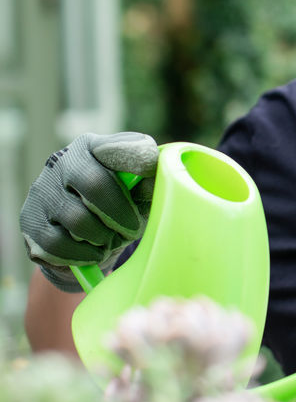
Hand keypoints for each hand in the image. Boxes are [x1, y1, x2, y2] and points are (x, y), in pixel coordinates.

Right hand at [19, 132, 158, 290]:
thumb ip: (148, 185)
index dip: (134, 158)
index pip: (114, 148)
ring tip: (109, 241)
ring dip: (102, 238)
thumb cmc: (115, 208)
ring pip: (77, 219)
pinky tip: (93, 252)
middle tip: (130, 230)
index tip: (150, 170)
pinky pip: (59, 244)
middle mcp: (62, 162)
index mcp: (92, 147)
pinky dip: (83, 254)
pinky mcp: (29, 221)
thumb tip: (160, 180)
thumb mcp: (135, 195)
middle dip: (119, 214)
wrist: (78, 240)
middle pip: (95, 185)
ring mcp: (42, 191)